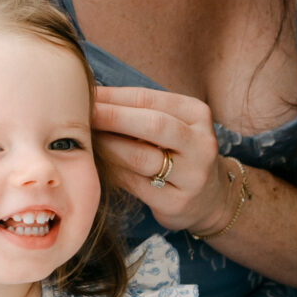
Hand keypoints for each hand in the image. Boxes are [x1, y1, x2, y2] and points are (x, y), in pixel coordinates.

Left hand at [91, 86, 233, 232]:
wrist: (213, 199)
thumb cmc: (181, 153)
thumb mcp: (174, 125)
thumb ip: (141, 111)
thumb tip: (93, 94)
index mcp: (197, 115)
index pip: (149, 99)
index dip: (114, 96)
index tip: (86, 92)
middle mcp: (200, 144)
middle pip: (151, 125)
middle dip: (112, 117)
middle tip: (82, 114)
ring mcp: (192, 176)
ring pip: (140, 158)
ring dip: (108, 146)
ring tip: (86, 140)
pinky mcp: (176, 203)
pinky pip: (134, 184)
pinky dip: (112, 171)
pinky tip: (98, 164)